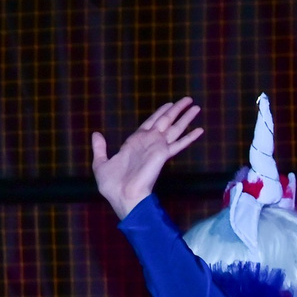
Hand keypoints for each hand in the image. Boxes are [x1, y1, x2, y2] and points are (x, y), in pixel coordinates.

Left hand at [91, 97, 203, 218]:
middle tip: (188, 99)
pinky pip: (179, 143)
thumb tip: (96, 134)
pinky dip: (190, 137)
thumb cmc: (112, 185)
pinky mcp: (163, 154)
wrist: (122, 196)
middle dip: (176, 110)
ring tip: (197, 106)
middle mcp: (148, 142)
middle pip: (165, 121)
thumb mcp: (100, 164)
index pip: (150, 122)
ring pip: (175, 128)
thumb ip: (100, 148)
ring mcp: (157, 147)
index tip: (169, 104)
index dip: (160, 112)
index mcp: (134, 143)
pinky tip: (200, 130)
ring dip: (186, 117)